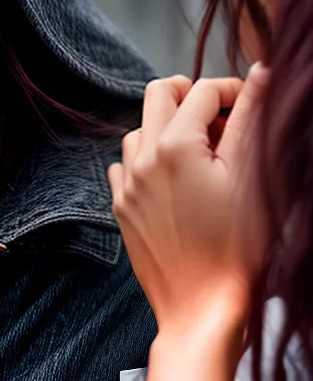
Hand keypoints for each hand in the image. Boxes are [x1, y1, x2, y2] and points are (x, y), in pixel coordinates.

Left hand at [107, 67, 269, 357]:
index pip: (202, 90)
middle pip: (158, 94)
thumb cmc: (238, 247)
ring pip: (139, 129)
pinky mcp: (121, 208)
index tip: (252, 104)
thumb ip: (251, 119)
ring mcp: (126, 184)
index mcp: (175, 146)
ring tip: (205, 154)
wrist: (203, 307)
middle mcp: (142, 159)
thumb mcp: (254, 176)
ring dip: (169, 128)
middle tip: (224, 118)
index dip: (233, 90)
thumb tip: (259, 74)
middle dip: (192, 95)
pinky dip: (148, 160)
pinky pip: (125, 165)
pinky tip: (176, 180)